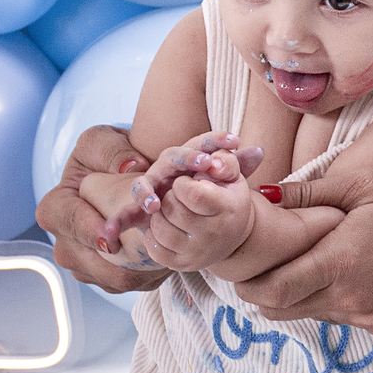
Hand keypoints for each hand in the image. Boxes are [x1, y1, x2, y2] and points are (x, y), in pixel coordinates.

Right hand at [36, 126, 160, 292]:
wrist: (126, 175)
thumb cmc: (109, 157)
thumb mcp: (104, 140)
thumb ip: (111, 150)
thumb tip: (129, 168)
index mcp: (56, 207)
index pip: (67, 223)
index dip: (89, 231)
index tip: (113, 236)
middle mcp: (65, 241)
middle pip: (88, 261)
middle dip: (121, 258)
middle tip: (154, 245)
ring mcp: (85, 263)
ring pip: (111, 277)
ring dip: (139, 268)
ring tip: (166, 250)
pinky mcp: (107, 276)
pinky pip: (128, 283)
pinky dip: (148, 274)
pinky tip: (167, 256)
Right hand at [100, 133, 262, 244]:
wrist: (181, 212)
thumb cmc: (204, 189)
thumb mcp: (222, 179)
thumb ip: (237, 165)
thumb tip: (259, 151)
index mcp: (188, 158)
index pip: (201, 143)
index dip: (216, 140)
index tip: (236, 140)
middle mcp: (166, 169)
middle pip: (173, 157)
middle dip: (187, 158)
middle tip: (205, 164)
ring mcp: (150, 188)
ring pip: (144, 184)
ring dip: (147, 192)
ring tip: (155, 204)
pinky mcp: (136, 211)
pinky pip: (123, 216)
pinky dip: (116, 223)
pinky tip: (112, 233)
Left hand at [137, 161, 257, 272]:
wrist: (234, 236)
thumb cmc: (229, 198)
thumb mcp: (234, 176)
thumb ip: (224, 160)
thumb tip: (211, 161)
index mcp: (227, 209)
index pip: (192, 193)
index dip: (183, 184)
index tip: (187, 183)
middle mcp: (213, 234)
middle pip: (171, 208)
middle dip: (170, 196)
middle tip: (180, 197)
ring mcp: (197, 253)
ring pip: (159, 228)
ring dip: (160, 214)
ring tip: (172, 210)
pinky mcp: (181, 265)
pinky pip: (154, 249)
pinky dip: (153, 234)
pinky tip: (165, 226)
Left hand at [234, 166, 372, 337]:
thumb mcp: (364, 183)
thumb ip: (310, 193)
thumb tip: (264, 195)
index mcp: (341, 261)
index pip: (273, 291)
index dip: (248, 285)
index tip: (241, 270)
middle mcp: (350, 298)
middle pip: (282, 310)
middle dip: (264, 293)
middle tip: (263, 268)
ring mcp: (367, 317)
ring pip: (309, 315)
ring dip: (298, 296)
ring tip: (308, 264)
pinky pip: (340, 319)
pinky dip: (330, 301)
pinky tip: (347, 273)